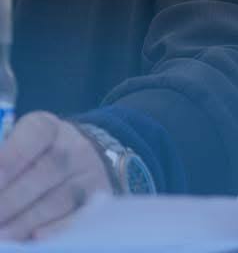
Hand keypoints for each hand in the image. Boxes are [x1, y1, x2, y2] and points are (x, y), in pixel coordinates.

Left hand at [0, 112, 111, 239]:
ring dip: (25, 221)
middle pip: (45, 171)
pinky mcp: (98, 200)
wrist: (83, 161)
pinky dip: (58, 229)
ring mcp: (89, 174)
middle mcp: (73, 147)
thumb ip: (4, 161)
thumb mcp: (19, 146)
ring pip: (59, 198)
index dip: (10, 159)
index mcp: (46, 128)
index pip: (34, 135)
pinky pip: (79, 216)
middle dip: (9, 200)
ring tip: (2, 237)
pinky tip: (35, 238)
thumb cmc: (35, 157)